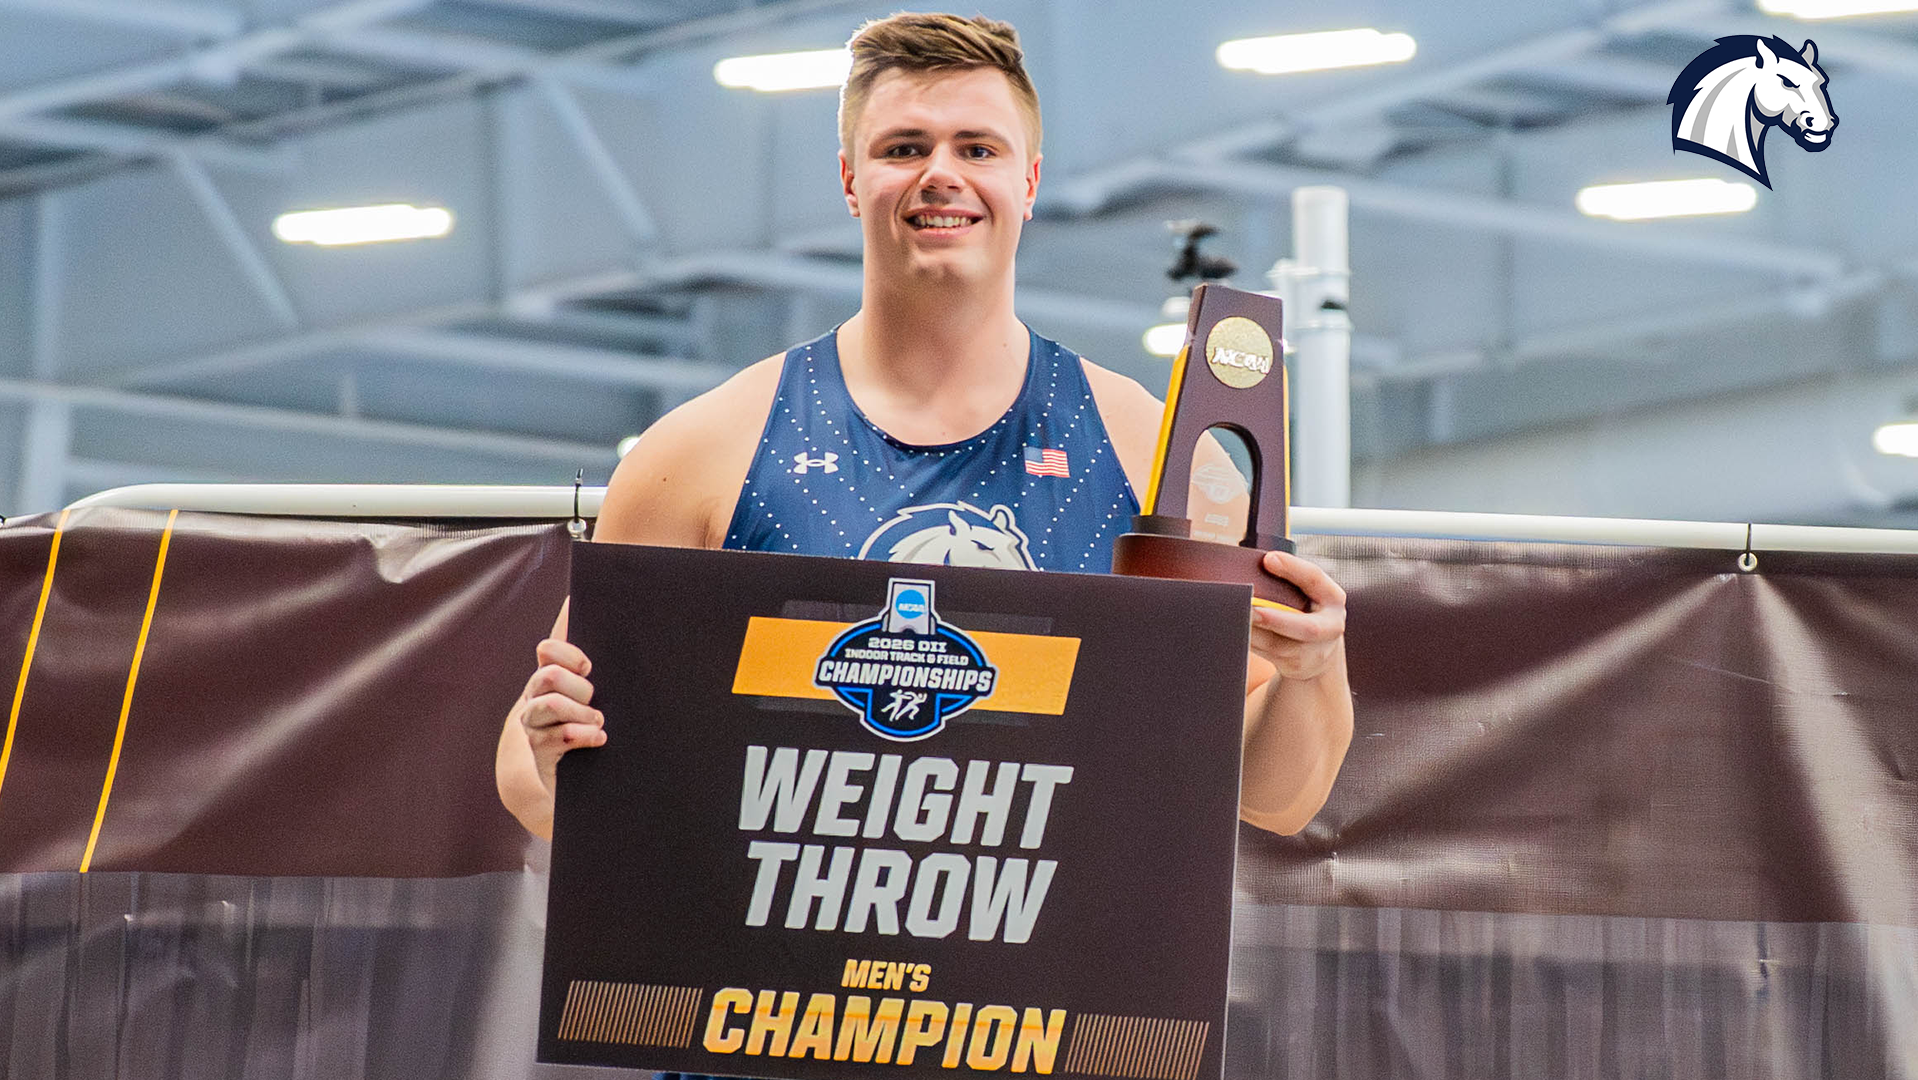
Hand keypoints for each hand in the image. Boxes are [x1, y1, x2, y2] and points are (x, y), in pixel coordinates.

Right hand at [517, 637, 605, 795]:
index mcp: (548, 676)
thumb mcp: (591, 694)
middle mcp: (534, 696)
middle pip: (550, 675)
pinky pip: (561, 735)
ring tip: (598, 722)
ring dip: (583, 713)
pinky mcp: (538, 750)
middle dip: (580, 687)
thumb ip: (584, 661)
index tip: (588, 666)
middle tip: (594, 700)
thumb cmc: (585, 728)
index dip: (570, 652)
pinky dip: (586, 735)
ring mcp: (532, 724)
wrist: (569, 781)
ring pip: (552, 704)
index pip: (549, 649)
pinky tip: (598, 739)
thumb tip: (578, 602)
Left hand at [1249, 549, 1346, 682]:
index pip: (1315, 579)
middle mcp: (1330, 627)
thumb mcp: (1309, 593)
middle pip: (1307, 628)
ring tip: (1236, 619)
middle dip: (1277, 619)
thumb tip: (1261, 564)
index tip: (1268, 559)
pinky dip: (1251, 643)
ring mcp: (1315, 652)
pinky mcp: (1296, 667)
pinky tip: (1237, 632)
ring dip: (1254, 633)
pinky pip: (1268, 655)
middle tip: (1252, 610)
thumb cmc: (1307, 612)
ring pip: (1280, 646)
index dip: (1293, 568)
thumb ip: (1290, 578)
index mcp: (1333, 599)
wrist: (1320, 653)